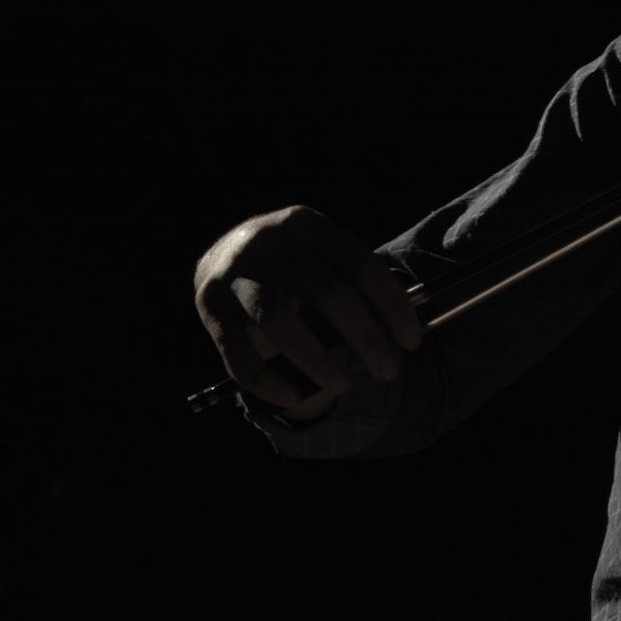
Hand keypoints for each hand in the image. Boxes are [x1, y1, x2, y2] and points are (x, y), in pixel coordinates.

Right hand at [193, 205, 420, 420]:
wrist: (223, 253)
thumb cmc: (292, 265)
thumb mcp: (321, 257)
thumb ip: (351, 286)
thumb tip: (396, 335)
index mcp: (308, 225)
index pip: (361, 264)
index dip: (391, 304)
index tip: (412, 341)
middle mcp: (270, 241)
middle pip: (327, 291)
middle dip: (364, 337)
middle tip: (387, 370)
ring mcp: (236, 273)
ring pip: (279, 320)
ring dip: (317, 360)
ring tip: (343, 385)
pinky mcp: (209, 305)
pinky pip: (238, 351)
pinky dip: (267, 380)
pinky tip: (292, 396)